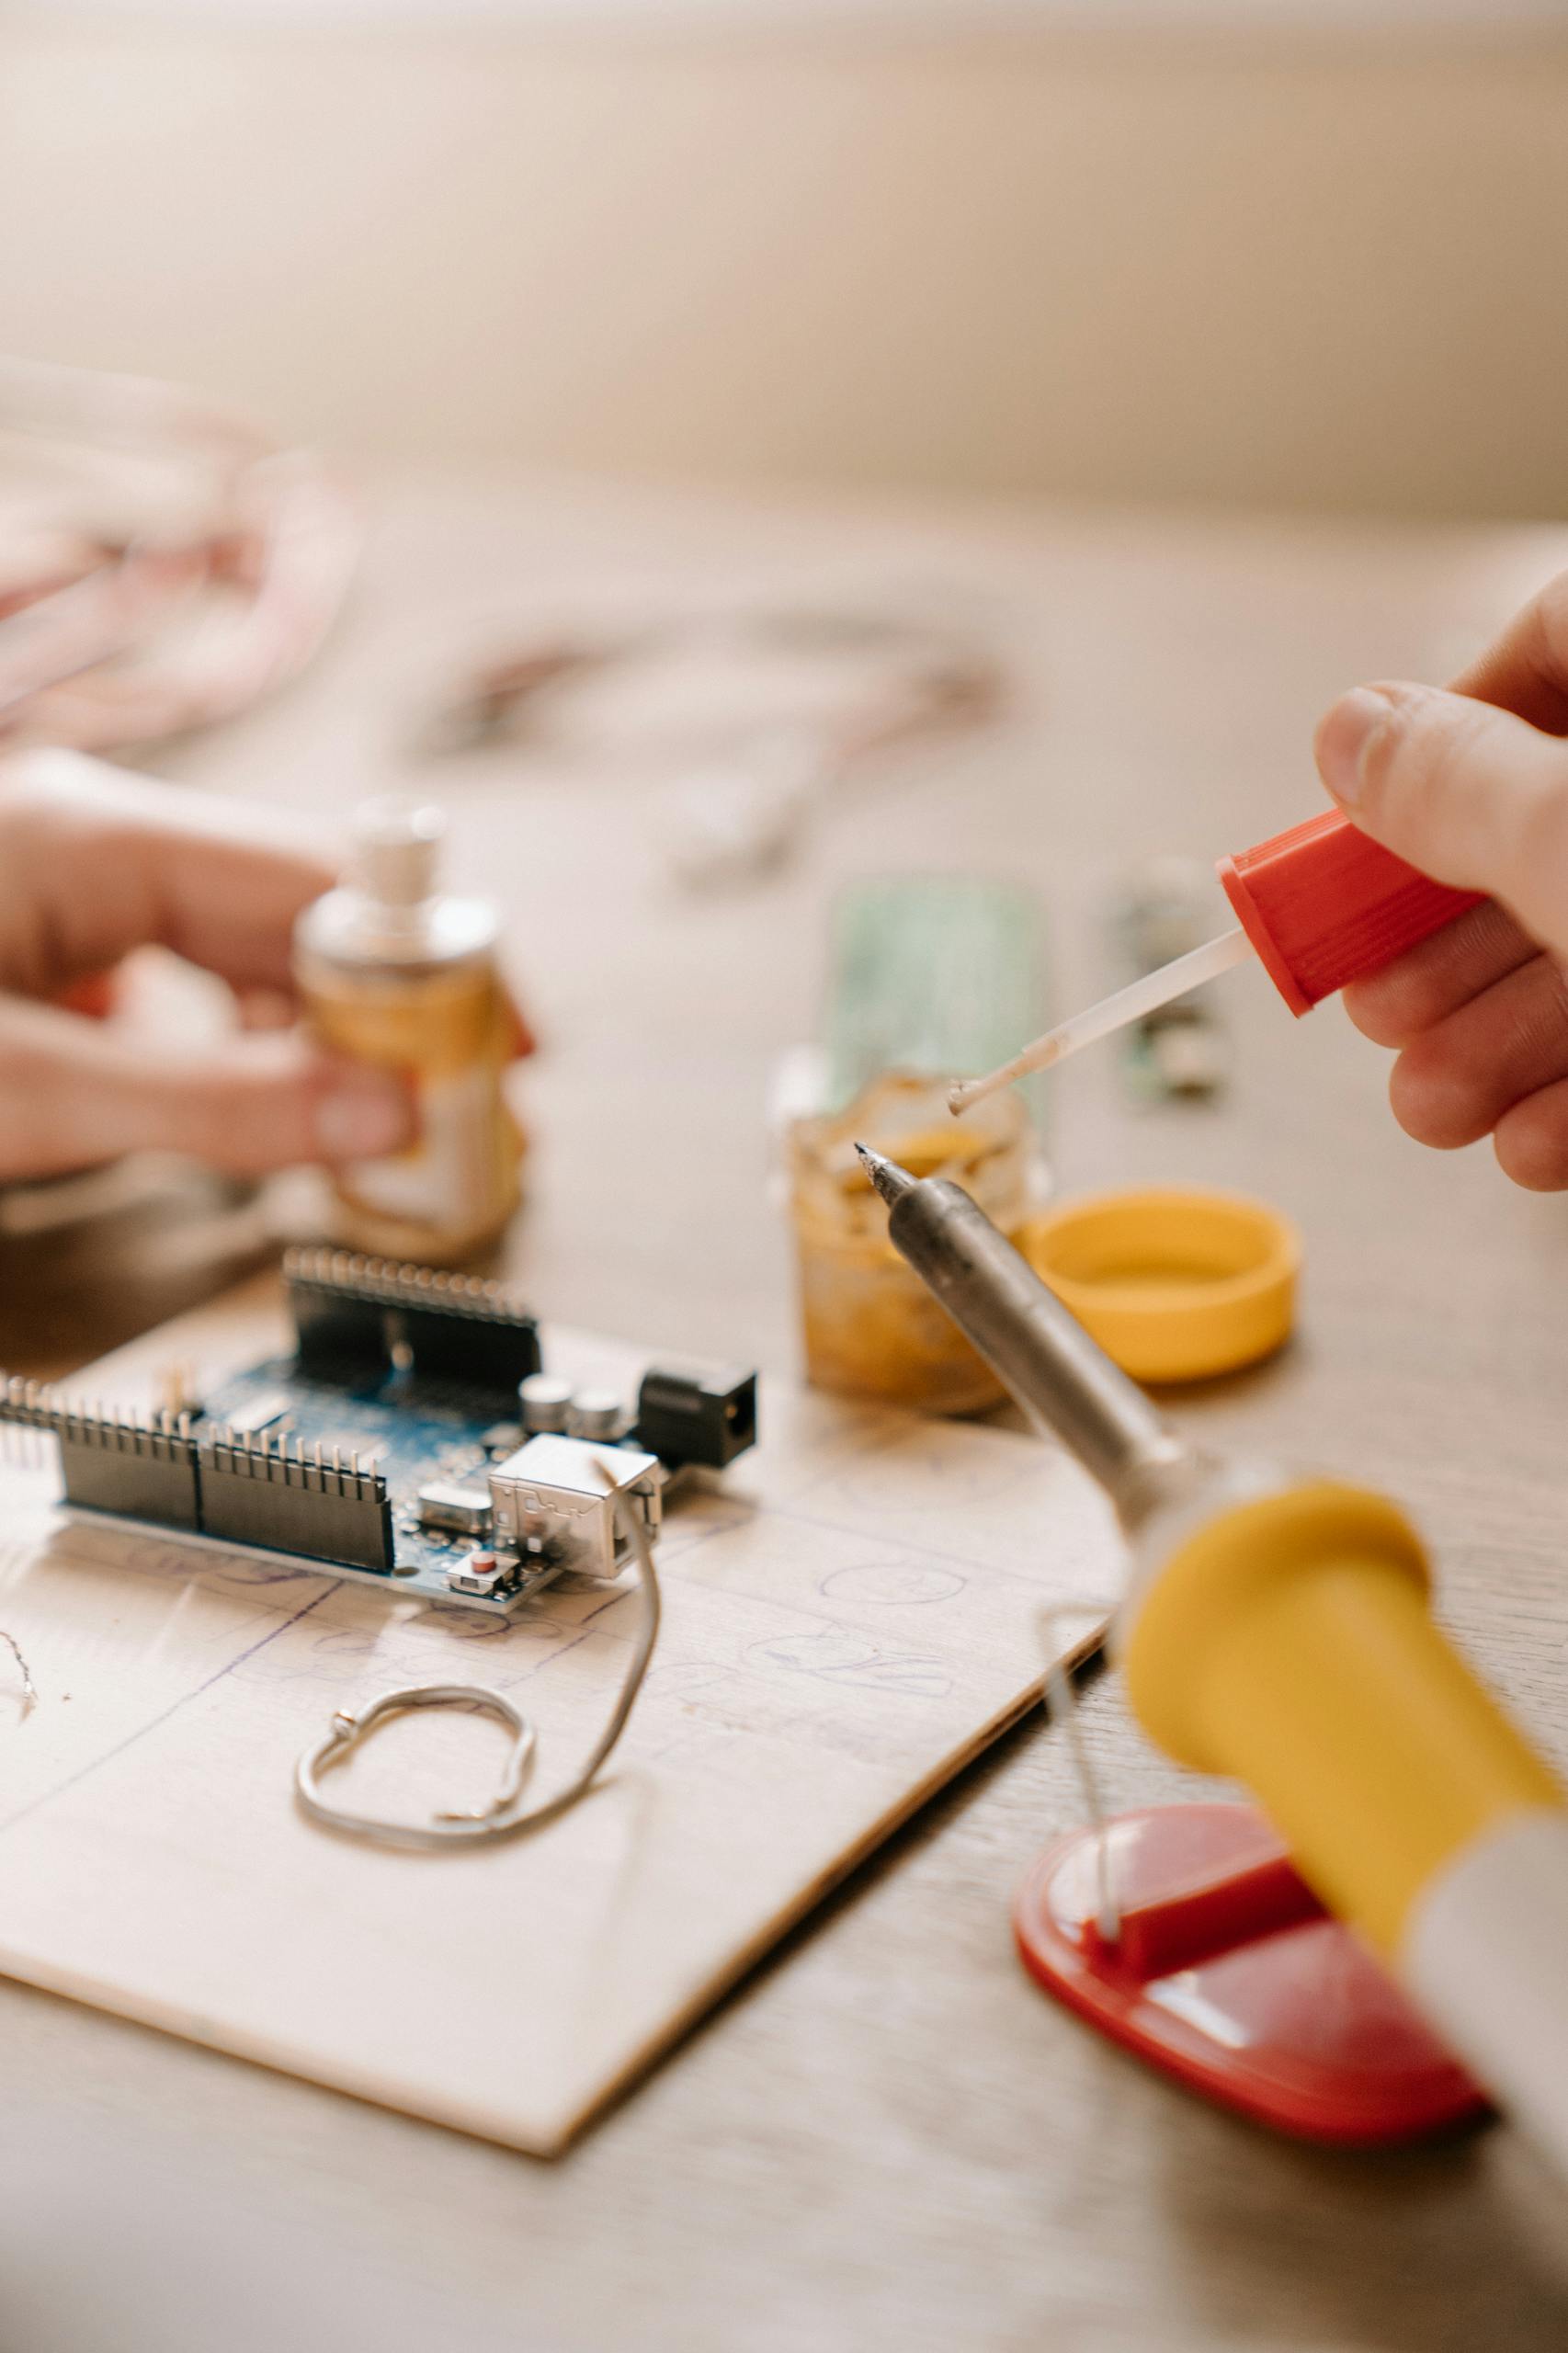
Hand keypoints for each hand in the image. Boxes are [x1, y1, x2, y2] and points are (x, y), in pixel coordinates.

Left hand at [0, 749, 416, 1181]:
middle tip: (456, 1111)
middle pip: (293, 912)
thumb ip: (211, 1103)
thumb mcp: (31, 1093)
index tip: (500, 1048)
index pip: (315, 877)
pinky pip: (191, 971)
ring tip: (380, 1127)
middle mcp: (97, 836)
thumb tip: (388, 1115)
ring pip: (247, 947)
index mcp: (91, 837)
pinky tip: (276, 1104)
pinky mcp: (56, 936)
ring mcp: (73, 883)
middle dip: (383, 1013)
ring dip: (322, 1035)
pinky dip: (248, 1042)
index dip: (421, 964)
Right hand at [1315, 571, 1567, 1189]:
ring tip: (1434, 1108)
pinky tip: (1533, 1142)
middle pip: (1554, 819)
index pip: (1553, 639)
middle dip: (1447, 941)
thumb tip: (1352, 730)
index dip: (1447, 734)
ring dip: (1496, 1039)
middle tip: (1381, 1006)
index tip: (1375, 830)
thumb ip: (1451, 782)